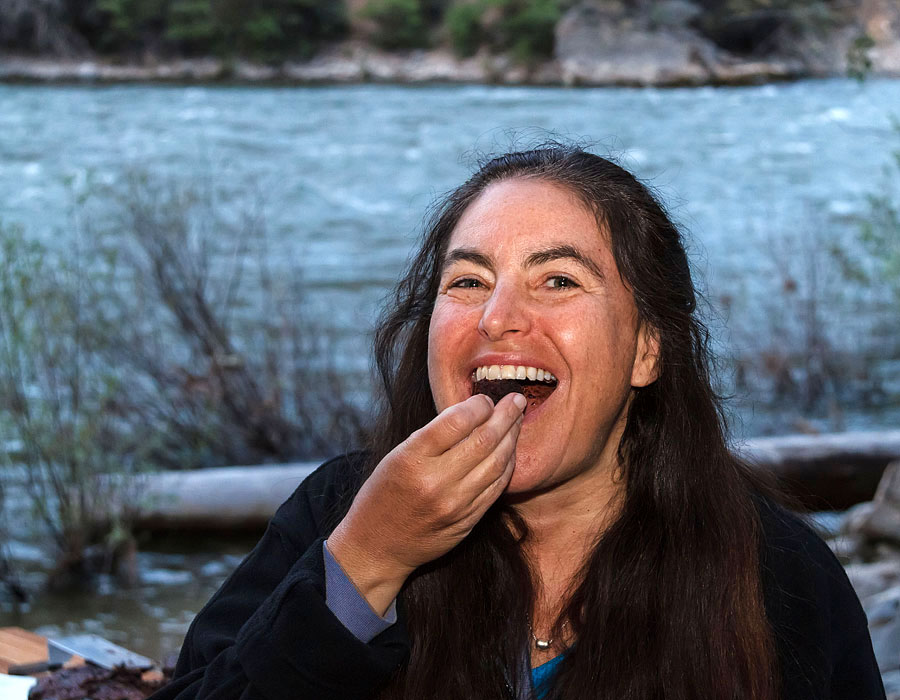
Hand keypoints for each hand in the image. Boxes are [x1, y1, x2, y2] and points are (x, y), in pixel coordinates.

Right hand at [327, 392, 525, 614]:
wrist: (377, 547)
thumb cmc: (384, 494)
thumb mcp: (396, 457)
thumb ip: (433, 436)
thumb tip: (473, 412)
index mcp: (412, 459)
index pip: (457, 422)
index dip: (478, 405)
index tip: (485, 398)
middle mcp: (435, 482)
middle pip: (483, 440)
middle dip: (506, 416)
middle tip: (517, 400)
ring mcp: (454, 505)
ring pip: (497, 464)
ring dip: (512, 439)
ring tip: (518, 421)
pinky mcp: (467, 522)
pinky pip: (496, 489)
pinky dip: (507, 466)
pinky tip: (510, 451)